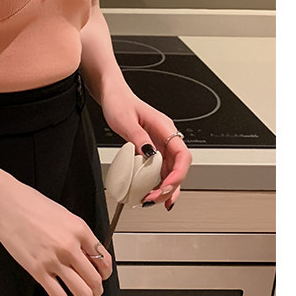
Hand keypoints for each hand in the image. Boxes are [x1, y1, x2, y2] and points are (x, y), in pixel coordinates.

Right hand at [0, 174, 112, 295]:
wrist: (7, 204)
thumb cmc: (32, 204)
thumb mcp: (64, 214)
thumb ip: (77, 234)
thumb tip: (87, 253)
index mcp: (79, 229)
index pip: (103, 258)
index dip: (105, 272)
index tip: (103, 276)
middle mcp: (70, 246)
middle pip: (94, 278)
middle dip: (98, 290)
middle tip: (96, 293)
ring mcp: (54, 260)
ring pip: (81, 291)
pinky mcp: (38, 271)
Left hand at [100, 83, 191, 211]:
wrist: (113, 95)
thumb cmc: (120, 102)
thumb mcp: (126, 120)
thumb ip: (139, 138)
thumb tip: (149, 155)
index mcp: (164, 128)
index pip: (182, 154)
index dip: (178, 174)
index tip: (166, 187)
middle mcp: (166, 137)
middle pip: (178, 167)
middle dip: (170, 187)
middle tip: (154, 198)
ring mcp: (160, 144)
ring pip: (170, 172)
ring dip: (164, 188)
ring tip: (151, 200)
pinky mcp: (152, 150)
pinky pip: (160, 170)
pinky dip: (157, 183)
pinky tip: (151, 192)